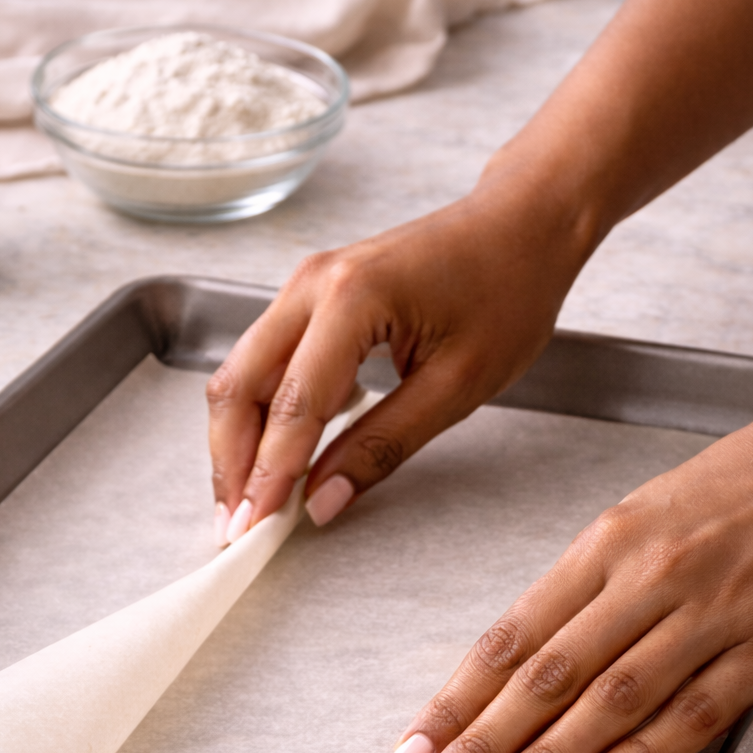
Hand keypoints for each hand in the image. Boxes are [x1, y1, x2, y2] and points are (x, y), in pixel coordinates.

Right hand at [206, 169, 592, 543]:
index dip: (269, 474)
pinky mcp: (310, 298)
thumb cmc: (506, 290)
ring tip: (250, 499)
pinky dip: (261, 413)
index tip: (257, 526)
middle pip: (238, 385)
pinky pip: (265, 362)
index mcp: (353, 298)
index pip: (292, 405)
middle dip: (231, 461)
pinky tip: (275, 456)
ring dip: (238, 440)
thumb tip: (323, 500)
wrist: (521, 226)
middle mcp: (313, 284)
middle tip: (238, 523)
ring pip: (241, 373)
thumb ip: (383, 446)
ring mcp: (305, 286)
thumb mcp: (456, 386)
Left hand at [384, 406, 752, 752]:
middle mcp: (649, 579)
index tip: (412, 749)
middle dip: (481, 742)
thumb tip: (504, 673)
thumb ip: (573, 597)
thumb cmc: (722, 496)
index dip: (455, 702)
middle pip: (548, 676)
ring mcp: (711, 615)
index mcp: (604, 546)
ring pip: (612, 700)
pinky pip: (694, 714)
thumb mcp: (631, 525)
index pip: (511, 638)